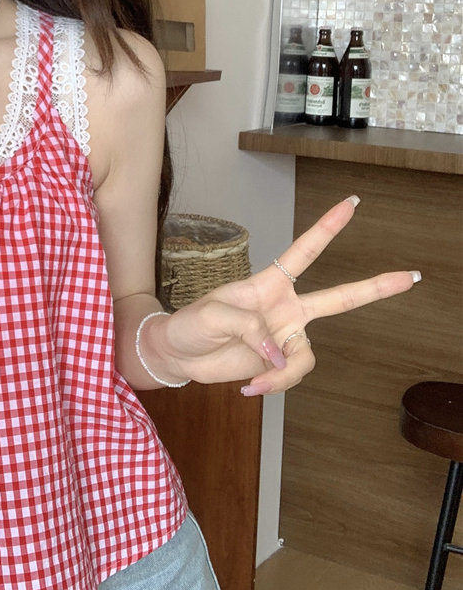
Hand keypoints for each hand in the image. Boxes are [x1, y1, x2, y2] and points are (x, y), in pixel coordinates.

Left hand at [153, 196, 419, 395]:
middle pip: (340, 298)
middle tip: (410, 276)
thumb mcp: (212, 315)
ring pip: (307, 357)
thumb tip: (280, 356)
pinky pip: (290, 376)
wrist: (179, 354)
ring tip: (255, 380)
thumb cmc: (193, 324)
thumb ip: (249, 328)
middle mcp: (285, 308)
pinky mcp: (278, 363)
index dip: (327, 228)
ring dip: (283, 373)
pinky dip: (272, 385)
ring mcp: (285, 337)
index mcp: (269, 283)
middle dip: (376, 287)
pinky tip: (249, 386)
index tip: (351, 204)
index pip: (303, 252)